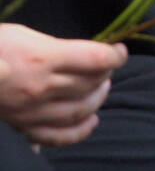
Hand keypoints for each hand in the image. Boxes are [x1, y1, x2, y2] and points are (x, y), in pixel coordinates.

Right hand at [0, 24, 127, 145]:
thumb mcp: (20, 34)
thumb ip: (55, 46)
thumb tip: (82, 55)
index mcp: (43, 59)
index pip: (96, 59)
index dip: (115, 54)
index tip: (118, 50)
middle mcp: (43, 88)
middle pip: (92, 83)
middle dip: (105, 73)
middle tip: (105, 66)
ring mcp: (34, 112)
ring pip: (82, 109)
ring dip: (98, 97)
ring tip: (100, 87)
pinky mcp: (24, 128)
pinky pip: (60, 135)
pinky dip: (81, 130)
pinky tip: (91, 120)